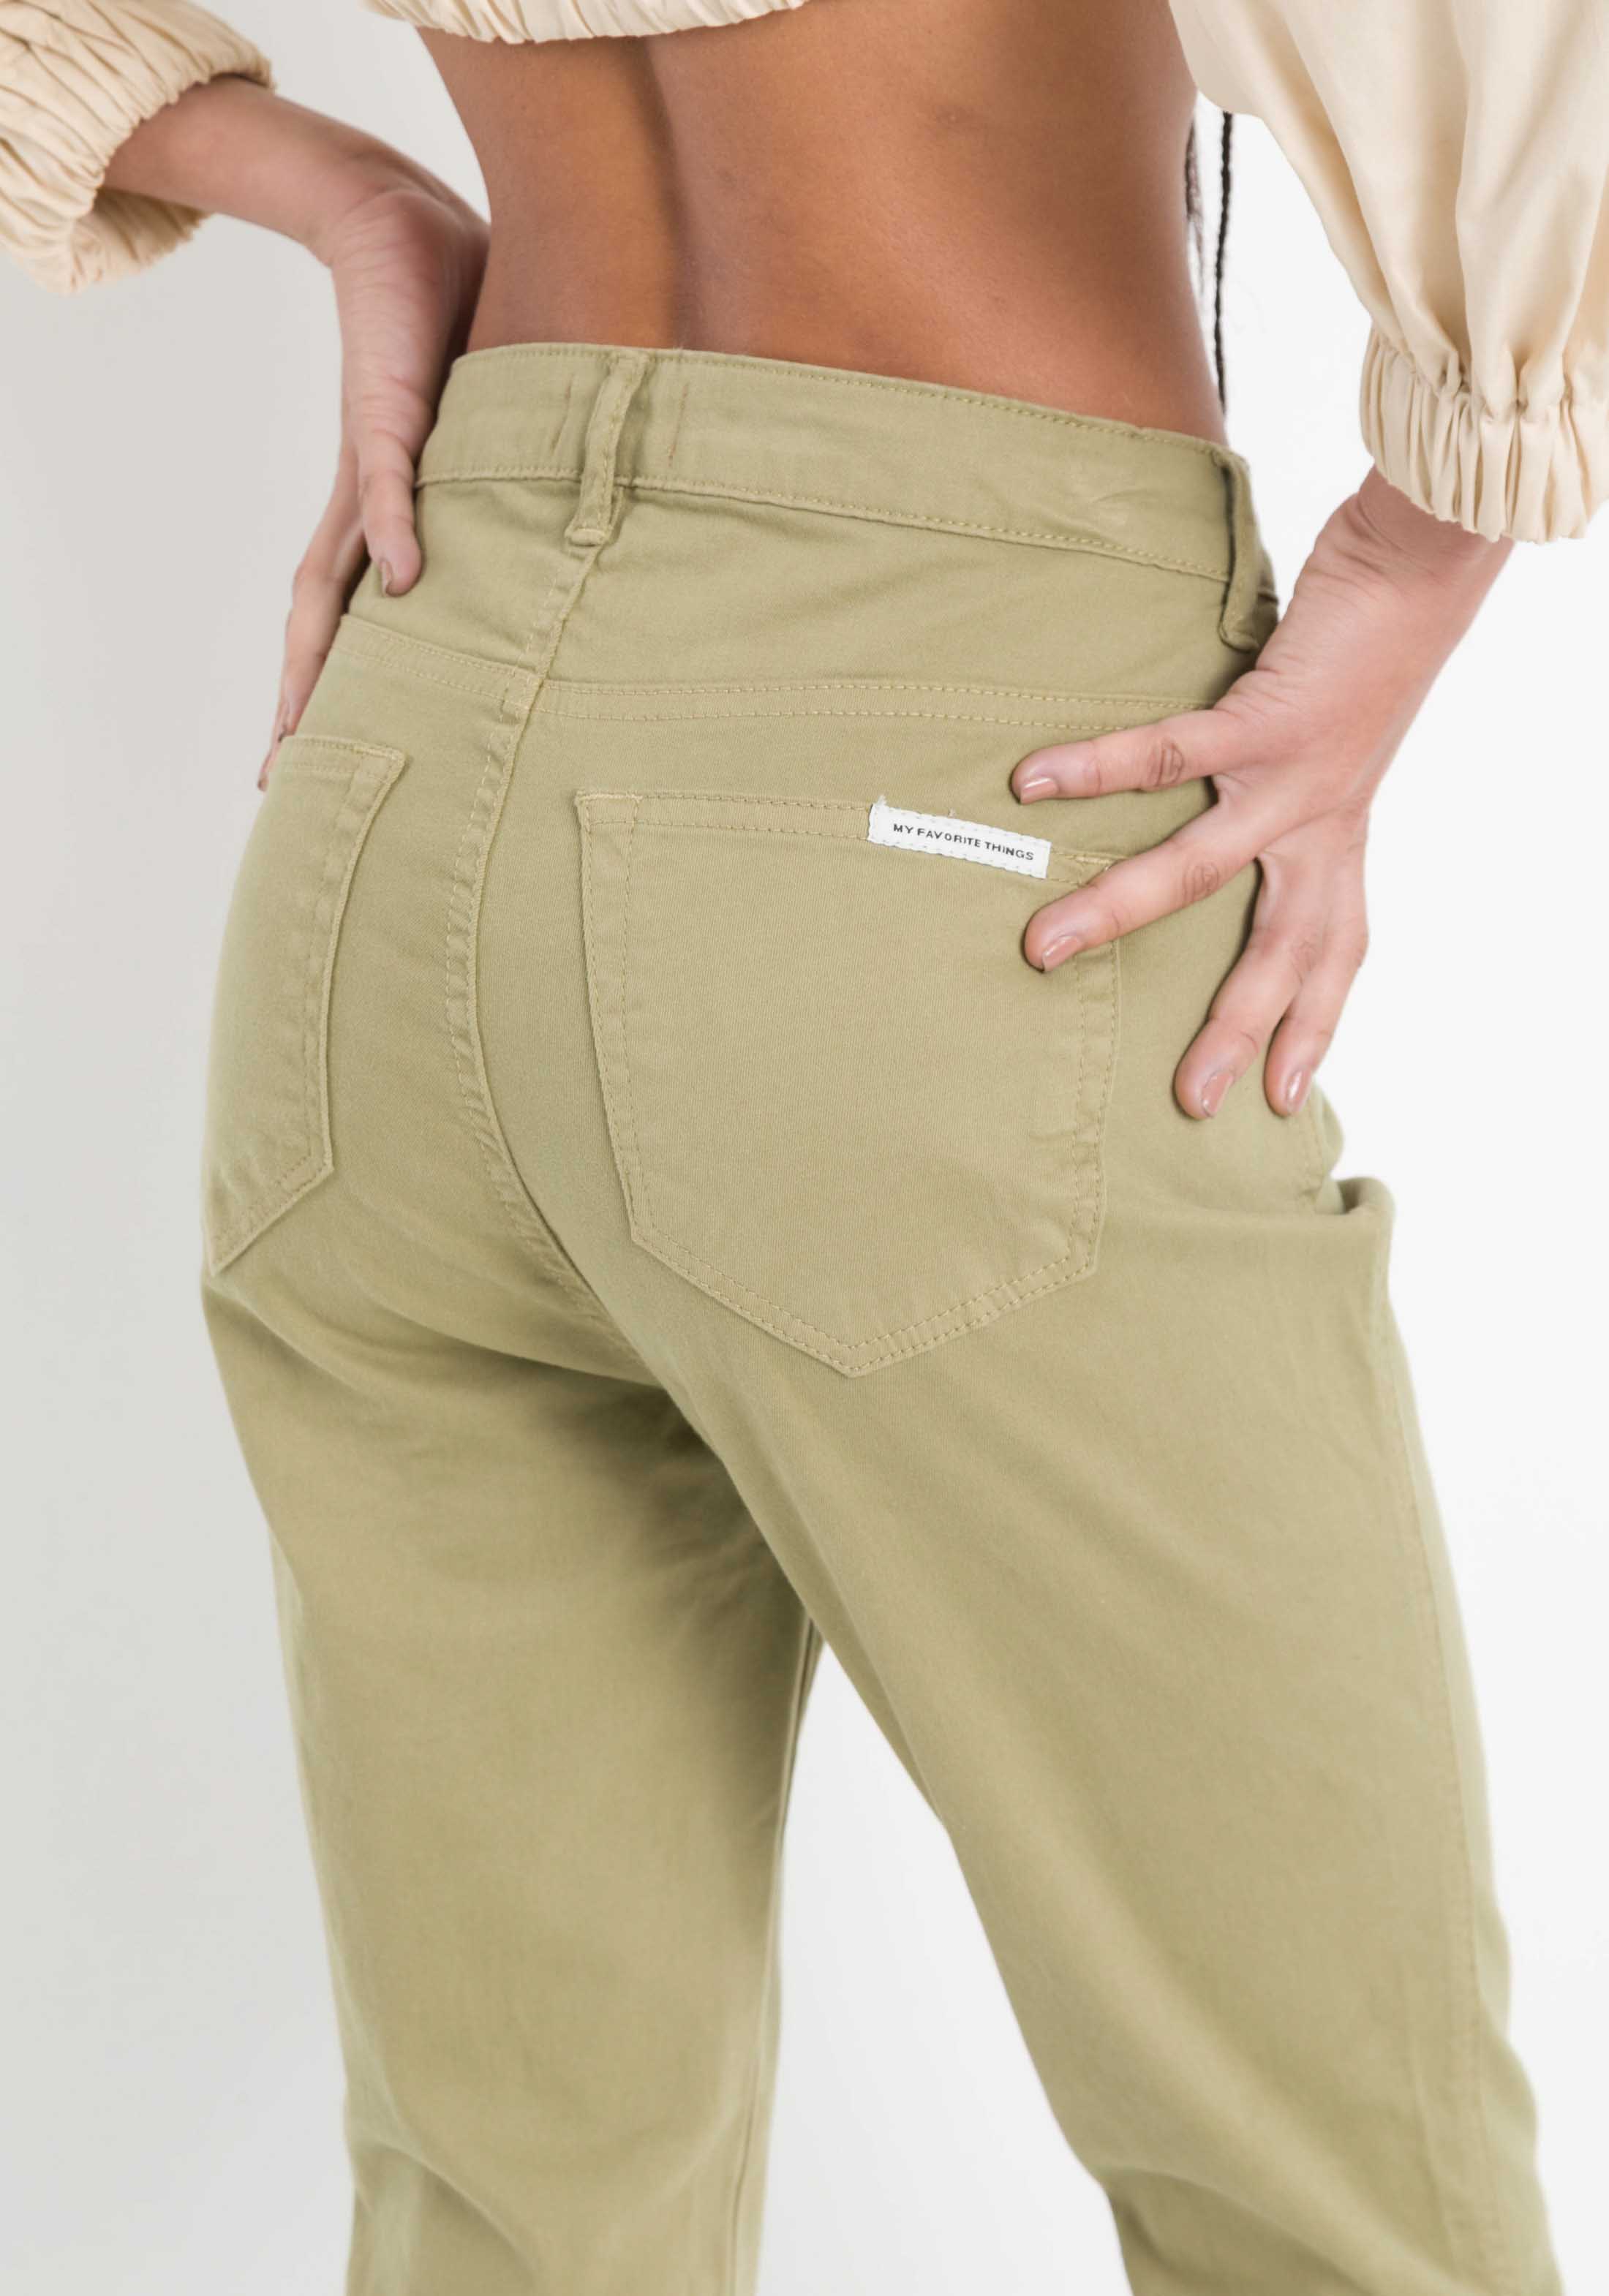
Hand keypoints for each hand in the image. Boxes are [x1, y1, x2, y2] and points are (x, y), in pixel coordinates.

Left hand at [263, 163, 485, 784]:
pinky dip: (394, 532)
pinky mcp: (390, 412)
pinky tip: (401, 583)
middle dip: (302, 698)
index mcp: (377, 514)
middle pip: (318, 621)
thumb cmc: (443, 327)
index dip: (326, 686)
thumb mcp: (480, 439)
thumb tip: (562, 544)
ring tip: (307, 718)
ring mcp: (369, 463)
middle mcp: (360, 503)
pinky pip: (387, 484)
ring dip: (318, 650)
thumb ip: (505, 493)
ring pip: (330, 576)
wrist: (394, 223)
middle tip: (283, 776)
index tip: (310, 754)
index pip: (343, 617)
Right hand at [1011, 468, 1510, 1118]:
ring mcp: (1295, 777)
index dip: (1314, 1027)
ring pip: (1201, 868)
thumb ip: (1287, 787)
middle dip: (1236, 1029)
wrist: (1424, 566)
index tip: (1285, 1098)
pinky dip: (1097, 768)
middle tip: (1190, 1098)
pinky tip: (1034, 782)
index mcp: (1339, 835)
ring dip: (1117, 911)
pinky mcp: (1267, 717)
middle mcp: (1322, 821)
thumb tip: (1230, 804)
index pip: (1335, 952)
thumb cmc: (1371, 647)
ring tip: (1043, 947)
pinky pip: (1169, 753)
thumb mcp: (1333, 742)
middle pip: (1281, 950)